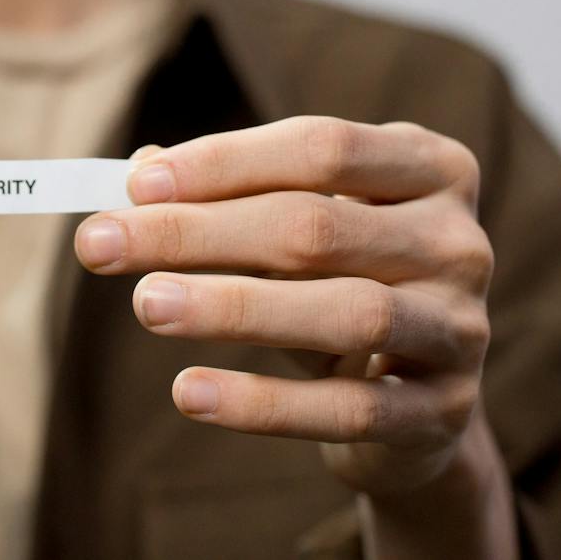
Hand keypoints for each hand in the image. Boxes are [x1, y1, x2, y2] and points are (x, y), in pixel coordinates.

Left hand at [74, 116, 493, 498]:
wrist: (414, 408)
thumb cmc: (339, 285)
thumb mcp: (295, 230)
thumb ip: (229, 198)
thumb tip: (136, 175)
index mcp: (431, 168)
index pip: (321, 148)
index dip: (224, 163)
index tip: (135, 185)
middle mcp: (459, 242)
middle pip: (317, 226)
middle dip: (196, 233)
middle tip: (98, 244)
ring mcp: (462, 329)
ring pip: (343, 313)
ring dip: (231, 307)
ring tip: (144, 304)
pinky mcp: (443, 414)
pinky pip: (347, 407)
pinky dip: (262, 402)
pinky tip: (188, 391)